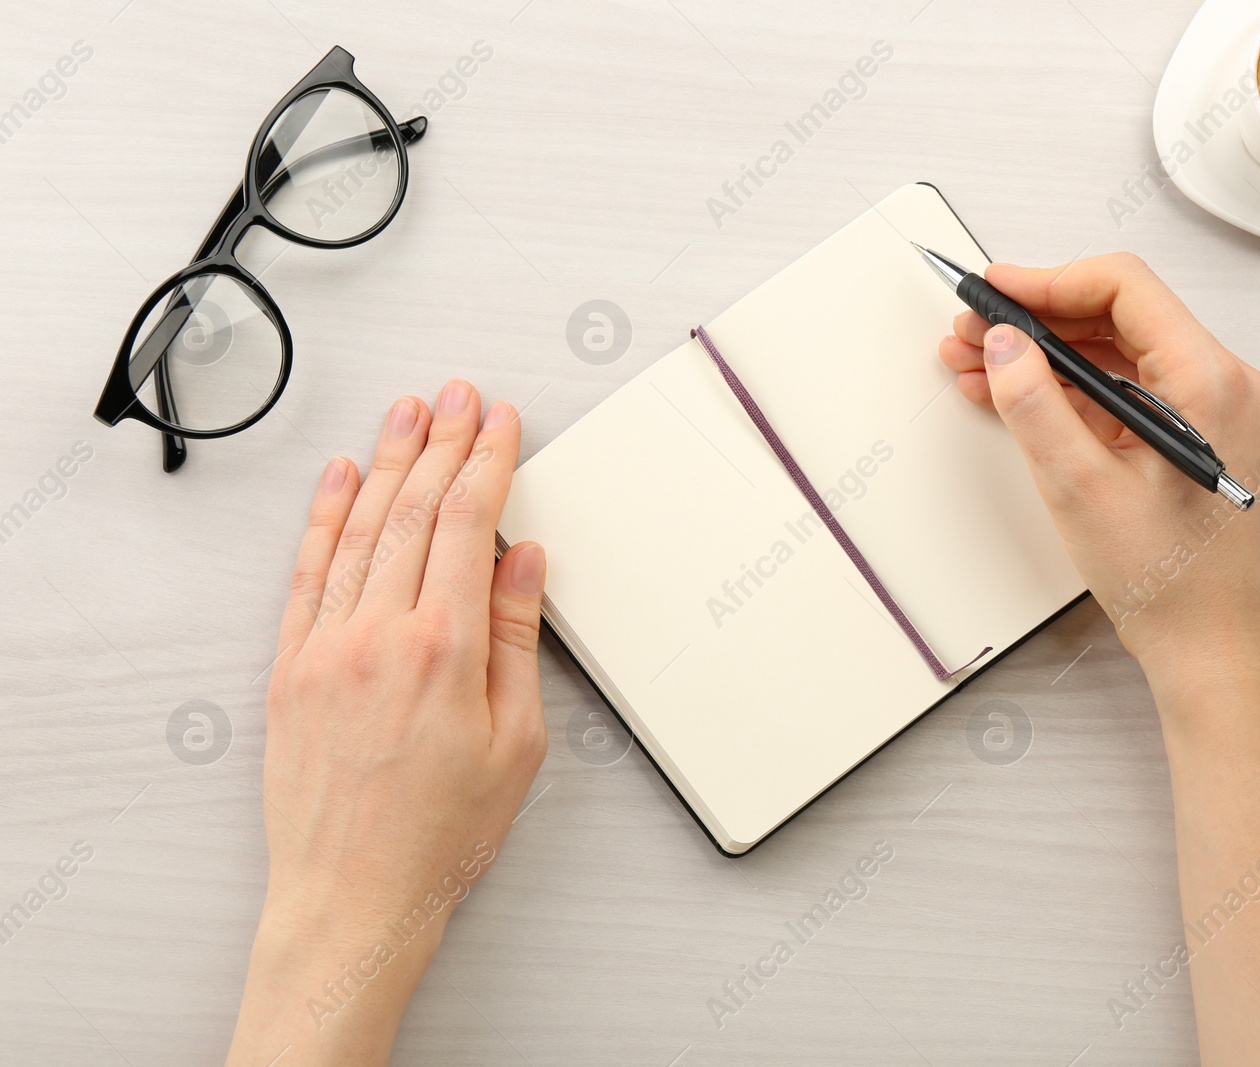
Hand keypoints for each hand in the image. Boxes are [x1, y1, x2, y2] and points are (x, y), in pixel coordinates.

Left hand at [226, 380, 547, 1065]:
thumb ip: (515, 638)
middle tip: (459, 395)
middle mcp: (379, 634)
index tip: (501, 423)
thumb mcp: (515, 741)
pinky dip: (324, 517)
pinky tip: (340, 478)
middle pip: (413, 511)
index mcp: (444, 649)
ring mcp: (327, 646)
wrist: (353, 895)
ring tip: (409, 413)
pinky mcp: (291, 667)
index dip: (487, 463)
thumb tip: (522, 562)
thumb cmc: (441, 832)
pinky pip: (307, 571)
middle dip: (442, 442)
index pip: (467, 525)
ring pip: (360, 528)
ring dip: (387, 461)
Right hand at [939, 254, 1259, 677]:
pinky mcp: (1189, 433)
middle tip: (973, 328)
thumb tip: (1005, 343)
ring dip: (1045, 353)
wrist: (1207, 644)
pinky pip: (1122, 388)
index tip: (996, 290)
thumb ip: (1034, 405)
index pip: (1124, 288)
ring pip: (1115, 351)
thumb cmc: (1167, 579)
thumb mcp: (1079, 487)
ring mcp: (1207, 408)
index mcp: (1210, 381)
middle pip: (1117, 315)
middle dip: (1037, 318)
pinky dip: (1068, 388)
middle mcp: (1220, 383)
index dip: (1050, 281)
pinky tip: (1012, 393)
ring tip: (976, 361)